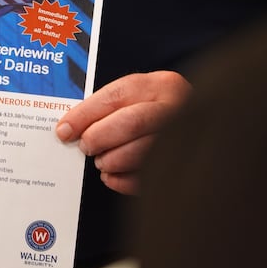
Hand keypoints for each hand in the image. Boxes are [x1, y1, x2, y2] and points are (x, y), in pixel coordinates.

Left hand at [55, 71, 191, 193]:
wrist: (202, 121)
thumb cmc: (154, 110)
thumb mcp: (135, 97)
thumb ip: (103, 108)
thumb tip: (66, 130)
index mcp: (160, 85)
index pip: (115, 97)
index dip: (83, 116)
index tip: (64, 131)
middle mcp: (177, 108)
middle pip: (130, 124)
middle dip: (98, 139)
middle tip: (86, 147)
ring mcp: (186, 138)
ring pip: (141, 153)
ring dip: (111, 161)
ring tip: (102, 161)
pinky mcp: (184, 165)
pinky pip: (149, 178)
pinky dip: (123, 181)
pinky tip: (113, 176)